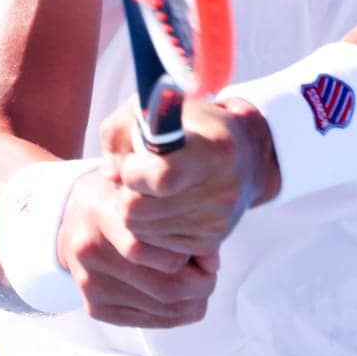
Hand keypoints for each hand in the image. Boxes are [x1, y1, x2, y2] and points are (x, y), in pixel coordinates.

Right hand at [56, 164, 219, 327]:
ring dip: (192, 303)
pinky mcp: (95, 307)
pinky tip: (184, 300)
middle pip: (165, 286)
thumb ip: (180, 218)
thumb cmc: (123, 199)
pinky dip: (175, 315)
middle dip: (201, 285)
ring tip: (201, 284)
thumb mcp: (147, 191)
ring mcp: (90, 283)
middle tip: (211, 273)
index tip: (208, 250)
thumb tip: (212, 260)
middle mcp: (90, 250)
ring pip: (161, 309)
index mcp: (103, 212)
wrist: (78, 218)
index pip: (159, 248)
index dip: (195, 255)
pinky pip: (148, 322)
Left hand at [97, 92, 280, 260]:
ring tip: (152, 191)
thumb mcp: (155, 109)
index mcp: (213, 149)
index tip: (134, 161)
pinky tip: (165, 206)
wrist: (246, 154)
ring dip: (136, 212)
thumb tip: (110, 174)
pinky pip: (156, 246)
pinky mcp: (210, 243)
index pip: (161, 177)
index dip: (133, 172)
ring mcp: (217, 221)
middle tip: (138, 179)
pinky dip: (151, 228)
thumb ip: (120, 130)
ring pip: (140, 232)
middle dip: (126, 194)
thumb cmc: (191, 126)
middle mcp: (221, 190)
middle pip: (138, 211)